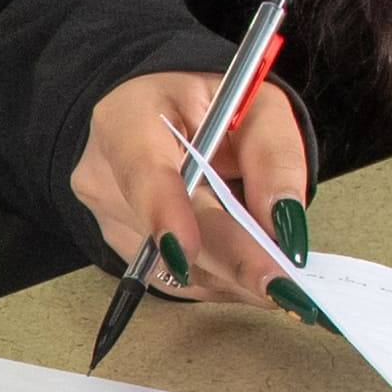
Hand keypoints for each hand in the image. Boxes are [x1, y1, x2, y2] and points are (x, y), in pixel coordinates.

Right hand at [72, 67, 317, 305]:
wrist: (165, 117)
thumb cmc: (208, 105)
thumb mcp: (255, 104)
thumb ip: (274, 155)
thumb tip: (283, 223)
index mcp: (128, 119)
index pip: (139, 170)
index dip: (161, 211)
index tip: (184, 250)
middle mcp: (106, 174)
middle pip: (171, 234)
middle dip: (233, 262)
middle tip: (284, 286)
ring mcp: (109, 219)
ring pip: (177, 269)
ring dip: (236, 277)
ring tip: (285, 281)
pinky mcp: (125, 250)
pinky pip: (177, 282)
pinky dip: (224, 280)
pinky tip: (254, 274)